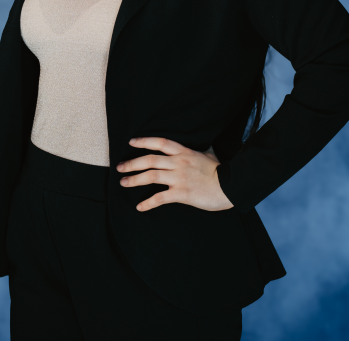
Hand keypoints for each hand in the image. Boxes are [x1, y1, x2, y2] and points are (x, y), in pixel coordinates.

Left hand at [116, 136, 233, 211]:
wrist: (229, 186)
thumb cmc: (219, 171)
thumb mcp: (208, 154)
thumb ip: (197, 151)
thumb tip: (195, 147)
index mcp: (184, 152)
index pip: (160, 143)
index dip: (144, 141)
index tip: (131, 142)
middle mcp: (179, 163)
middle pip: (150, 160)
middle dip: (132, 163)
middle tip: (120, 167)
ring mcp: (179, 178)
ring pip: (151, 176)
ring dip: (134, 179)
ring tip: (124, 183)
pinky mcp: (181, 193)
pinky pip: (160, 198)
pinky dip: (148, 203)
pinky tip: (140, 207)